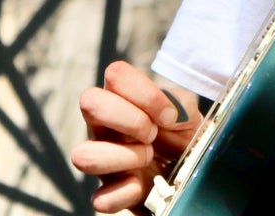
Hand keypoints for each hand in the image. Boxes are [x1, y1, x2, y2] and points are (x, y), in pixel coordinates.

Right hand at [72, 62, 200, 213]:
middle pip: (89, 101)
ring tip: (147, 158)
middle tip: (153, 134)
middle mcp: (106, 126)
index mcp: (123, 100)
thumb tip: (171, 112)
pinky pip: (100, 199)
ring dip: (123, 157)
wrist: (192, 178)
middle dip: (129, 119)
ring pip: (82, 155)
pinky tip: (142, 186)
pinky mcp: (110, 195)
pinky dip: (125, 193)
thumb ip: (181, 104)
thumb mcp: (189, 116)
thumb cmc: (184, 140)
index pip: (116, 74)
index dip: (144, 93)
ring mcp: (103, 162)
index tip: (169, 115)